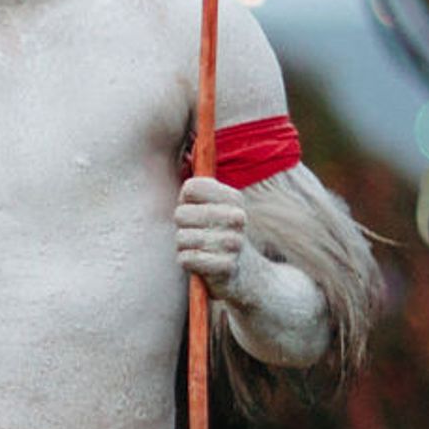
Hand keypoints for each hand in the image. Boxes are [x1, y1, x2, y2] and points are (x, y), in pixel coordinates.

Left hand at [175, 176, 257, 300]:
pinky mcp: (225, 267)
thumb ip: (198, 187)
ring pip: (181, 238)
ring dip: (183, 246)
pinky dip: (186, 262)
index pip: (191, 188)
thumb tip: (185, 154)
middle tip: (197, 233)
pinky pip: (185, 258)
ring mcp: (233, 243)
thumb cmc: (219, 235)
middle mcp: (237, 217)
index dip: (185, 201)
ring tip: (200, 248)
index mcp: (234, 198)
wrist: (248, 275)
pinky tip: (200, 262)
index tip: (196, 209)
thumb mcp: (215, 207)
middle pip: (181, 214)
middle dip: (182, 226)